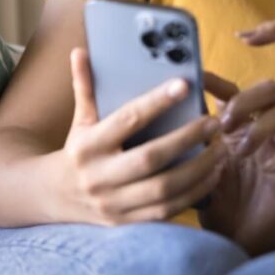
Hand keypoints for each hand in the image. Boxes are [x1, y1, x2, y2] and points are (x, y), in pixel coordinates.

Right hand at [59, 48, 224, 223]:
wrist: (53, 197)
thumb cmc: (79, 150)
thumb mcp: (80, 120)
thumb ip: (85, 87)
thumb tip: (80, 51)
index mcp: (88, 146)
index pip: (127, 119)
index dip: (157, 102)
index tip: (185, 84)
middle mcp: (99, 177)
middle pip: (150, 158)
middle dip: (186, 138)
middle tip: (214, 122)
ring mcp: (113, 204)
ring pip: (163, 189)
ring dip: (198, 168)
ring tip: (221, 148)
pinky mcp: (128, 223)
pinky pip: (168, 210)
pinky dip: (195, 193)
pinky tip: (214, 175)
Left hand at [197, 73, 274, 255]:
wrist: (238, 245)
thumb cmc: (216, 208)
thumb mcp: (194, 174)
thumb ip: (187, 148)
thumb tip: (154, 124)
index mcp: (235, 129)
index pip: (232, 91)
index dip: (217, 80)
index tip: (196, 78)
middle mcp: (261, 133)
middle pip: (269, 89)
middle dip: (248, 97)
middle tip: (224, 122)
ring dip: (264, 124)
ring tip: (241, 148)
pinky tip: (269, 167)